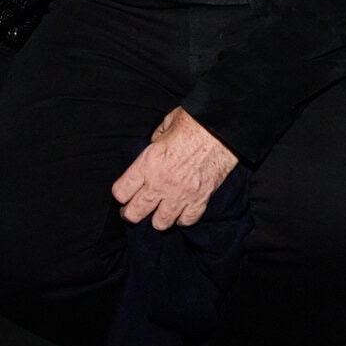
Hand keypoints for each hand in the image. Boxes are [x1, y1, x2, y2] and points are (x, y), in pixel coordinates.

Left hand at [112, 106, 238, 229]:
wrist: (224, 127)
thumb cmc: (195, 121)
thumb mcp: (166, 125)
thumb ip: (155, 140)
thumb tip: (153, 146)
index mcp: (148, 162)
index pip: (121, 192)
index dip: (121, 194)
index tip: (125, 194)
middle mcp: (161, 182)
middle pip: (135, 213)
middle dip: (131, 213)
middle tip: (133, 211)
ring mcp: (181, 194)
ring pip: (160, 223)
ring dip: (158, 219)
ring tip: (160, 212)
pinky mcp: (201, 199)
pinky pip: (187, 221)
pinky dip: (183, 218)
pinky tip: (181, 211)